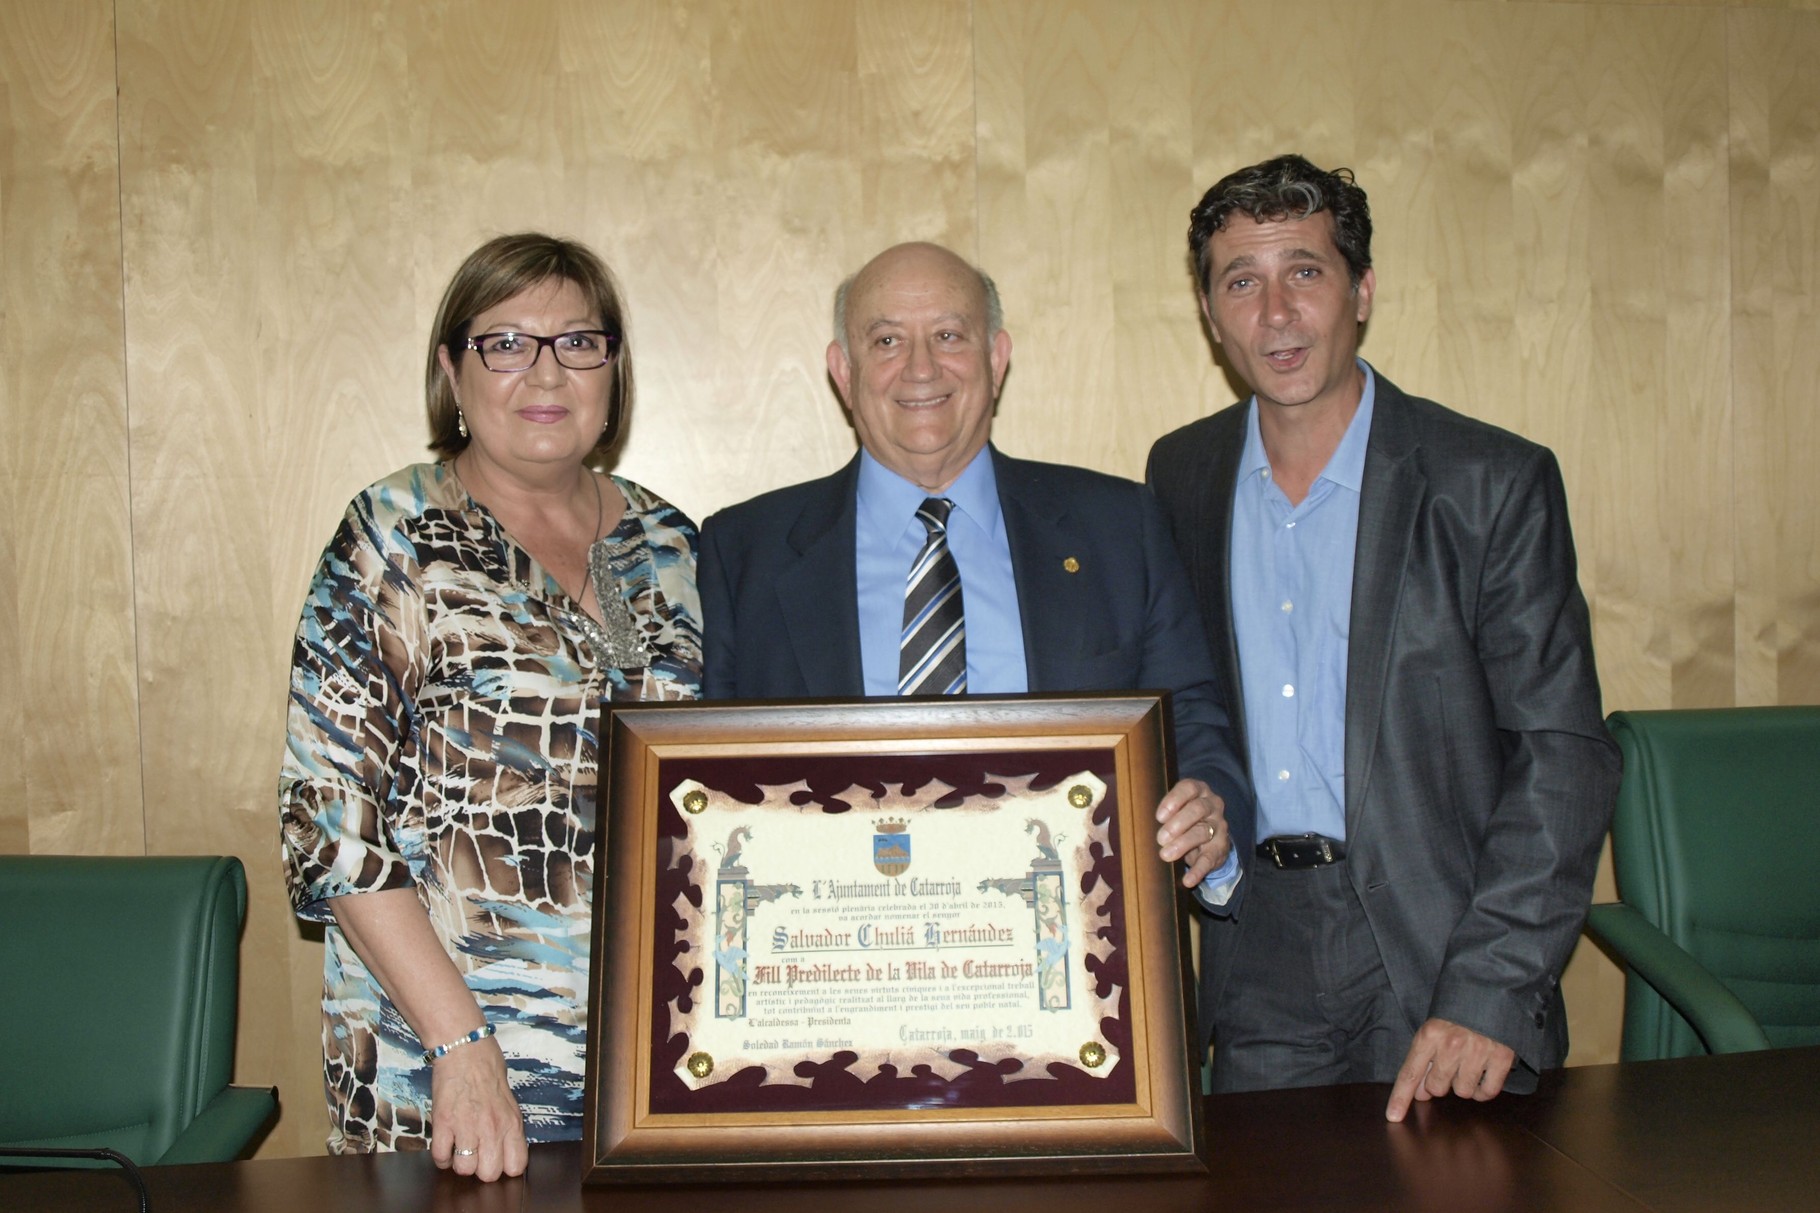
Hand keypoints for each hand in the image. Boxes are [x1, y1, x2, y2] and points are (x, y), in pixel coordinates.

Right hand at [429, 1037, 527, 1180]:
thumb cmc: (488, 1070)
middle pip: (488, 1174)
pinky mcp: (443, 1123)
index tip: (497, 1160)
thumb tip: (505, 1151)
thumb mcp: (509, 1101)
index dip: (505, 1167)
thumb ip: (507, 1127)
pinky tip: (445, 1145)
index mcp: (511, 1123)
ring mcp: (466, 1127)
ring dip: (459, 1163)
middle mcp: (491, 1129)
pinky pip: (440, 1157)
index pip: (516, 1166)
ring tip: (459, 1148)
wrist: (464, 1050)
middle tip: (476, 1154)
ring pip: (464, 1169)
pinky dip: (441, 1157)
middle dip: (481, 1169)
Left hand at [1155, 778, 1230, 886]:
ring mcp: (1218, 826)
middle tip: (1160, 838)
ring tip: (1165, 855)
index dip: (1174, 800)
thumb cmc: (1184, 816)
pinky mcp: (1220, 848)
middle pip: (1197, 809)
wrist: (1211, 835)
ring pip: (1203, 832)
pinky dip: (1198, 871)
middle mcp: (1212, 805)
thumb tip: (1139, 825)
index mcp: (1199, 790)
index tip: (1159, 816)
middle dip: (1177, 824)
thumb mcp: (1176, 808)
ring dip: (1183, 844)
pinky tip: (1187, 880)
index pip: (1189, 788)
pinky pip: (1209, 859)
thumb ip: (1164, 812)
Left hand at [1385, 1017, 1516, 1121]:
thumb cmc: (1458, 1011)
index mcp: (1430, 1034)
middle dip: (1440, 1084)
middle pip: (1437, 1088)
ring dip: (1464, 1085)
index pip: (1410, 1072)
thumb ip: (1424, 1057)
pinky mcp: (1502, 1057)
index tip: (1393, 1116)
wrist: (1492, 989)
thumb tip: (1420, 1093)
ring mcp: (1478, 1052)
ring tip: (1468, 1066)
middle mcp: (1451, 1045)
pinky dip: (1484, 1090)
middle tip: (1449, 1067)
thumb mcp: (1434, 1027)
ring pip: (1463, 1092)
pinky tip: (1483, 1076)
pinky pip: (1487, 1092)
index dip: (1401, 1097)